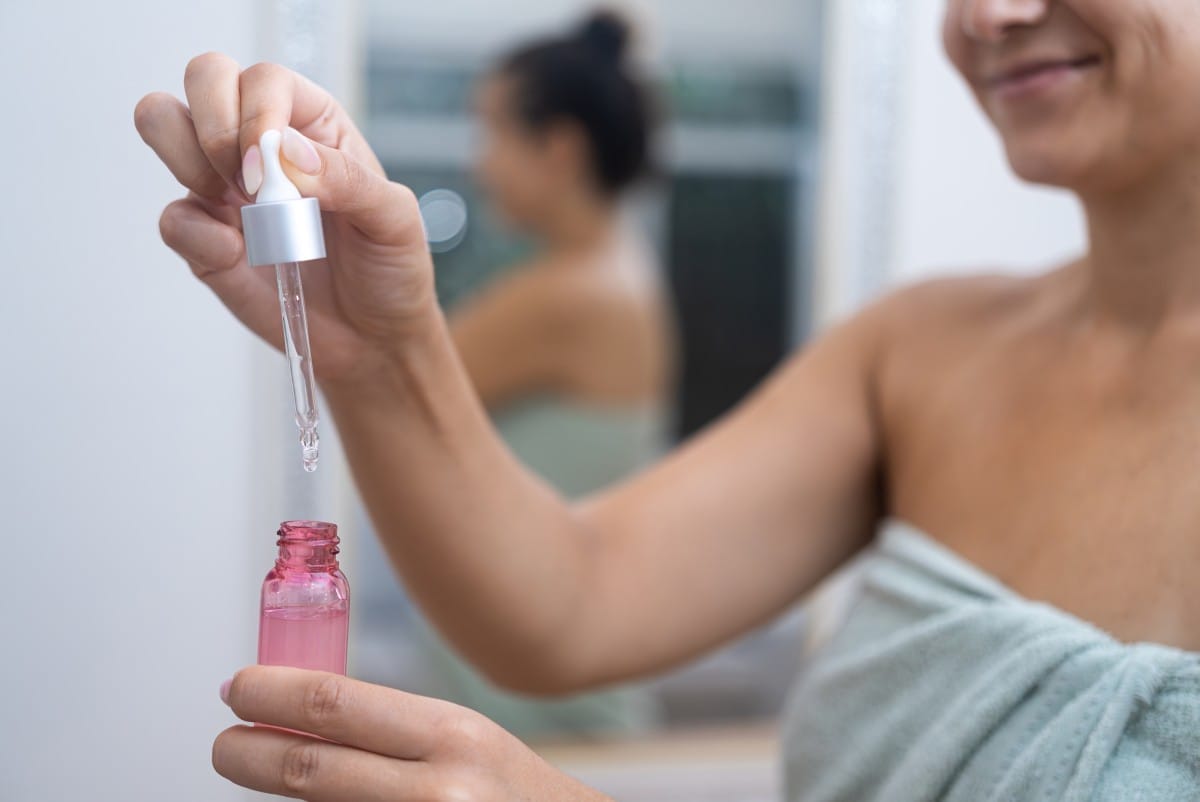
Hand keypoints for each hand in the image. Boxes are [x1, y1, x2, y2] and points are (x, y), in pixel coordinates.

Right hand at [134, 53, 437, 386]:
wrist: (373, 338)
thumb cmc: (390, 269)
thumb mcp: (394, 219)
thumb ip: (348, 179)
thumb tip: (286, 150)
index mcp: (313, 124)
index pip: (264, 79)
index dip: (257, 111)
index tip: (275, 164)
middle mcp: (262, 144)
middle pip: (205, 78)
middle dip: (214, 123)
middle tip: (249, 181)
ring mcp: (226, 188)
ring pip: (164, 124)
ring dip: (190, 161)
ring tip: (242, 209)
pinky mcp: (206, 238)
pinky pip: (171, 217)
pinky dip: (195, 233)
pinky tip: (235, 254)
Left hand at [214, 666, 611, 800]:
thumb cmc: (509, 794)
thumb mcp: (464, 741)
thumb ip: (392, 731)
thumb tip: (301, 718)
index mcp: (452, 735)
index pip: (335, 703)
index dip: (271, 693)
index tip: (237, 688)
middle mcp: (439, 792)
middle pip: (307, 767)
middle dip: (245, 754)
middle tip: (223, 743)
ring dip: (287, 801)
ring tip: (279, 777)